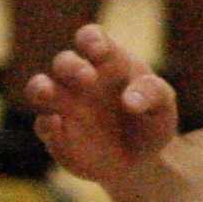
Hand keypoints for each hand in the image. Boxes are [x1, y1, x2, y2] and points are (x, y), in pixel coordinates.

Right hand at [29, 24, 181, 190]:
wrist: (143, 162)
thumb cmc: (150, 121)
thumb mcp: (163, 104)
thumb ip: (153, 93)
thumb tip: (130, 102)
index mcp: (104, 62)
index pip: (90, 39)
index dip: (91, 40)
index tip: (99, 50)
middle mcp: (77, 80)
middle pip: (64, 63)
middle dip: (70, 66)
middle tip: (87, 77)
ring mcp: (64, 107)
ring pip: (39, 89)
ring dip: (40, 88)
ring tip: (47, 91)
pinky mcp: (57, 136)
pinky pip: (43, 127)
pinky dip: (46, 125)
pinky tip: (55, 125)